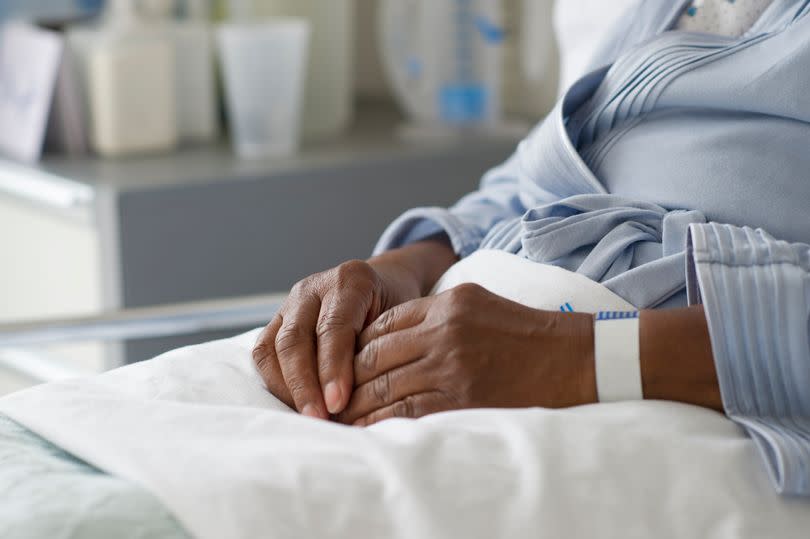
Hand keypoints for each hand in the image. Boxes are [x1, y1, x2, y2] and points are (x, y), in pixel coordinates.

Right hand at [252, 240, 456, 418]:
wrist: (386, 282)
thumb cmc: (397, 308)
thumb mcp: (401, 320)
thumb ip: (382, 350)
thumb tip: (367, 402)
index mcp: (350, 281)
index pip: (334, 327)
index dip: (333, 368)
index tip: (338, 403)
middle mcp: (314, 288)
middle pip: (296, 338)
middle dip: (305, 384)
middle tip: (320, 418)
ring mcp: (290, 303)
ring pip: (273, 347)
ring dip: (287, 387)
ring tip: (308, 418)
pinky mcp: (277, 320)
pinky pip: (264, 353)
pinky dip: (277, 382)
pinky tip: (297, 404)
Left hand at [337, 283, 596, 425]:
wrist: (572, 358)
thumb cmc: (523, 330)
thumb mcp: (476, 301)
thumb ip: (431, 312)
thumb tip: (387, 333)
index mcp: (446, 305)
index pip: (382, 325)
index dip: (355, 347)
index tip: (342, 364)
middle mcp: (444, 332)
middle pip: (376, 356)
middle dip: (347, 378)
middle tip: (328, 394)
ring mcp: (453, 367)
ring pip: (386, 386)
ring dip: (358, 404)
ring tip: (340, 416)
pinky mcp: (463, 399)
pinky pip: (409, 412)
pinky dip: (382, 422)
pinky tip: (368, 429)